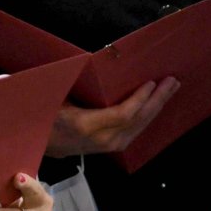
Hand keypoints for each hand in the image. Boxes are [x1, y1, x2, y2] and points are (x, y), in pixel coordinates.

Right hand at [44, 79, 179, 157]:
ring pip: (139, 128)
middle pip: (137, 121)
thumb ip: (75, 85)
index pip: (123, 114)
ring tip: (170, 90)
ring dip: (156, 108)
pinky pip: (134, 131)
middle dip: (157, 101)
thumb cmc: (44, 115)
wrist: (38, 143)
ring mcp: (106, 147)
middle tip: (173, 82)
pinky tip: (156, 105)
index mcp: (85, 125)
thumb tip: (96, 62)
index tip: (152, 83)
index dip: (140, 99)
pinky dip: (147, 117)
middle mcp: (100, 139)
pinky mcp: (110, 148)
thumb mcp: (55, 97)